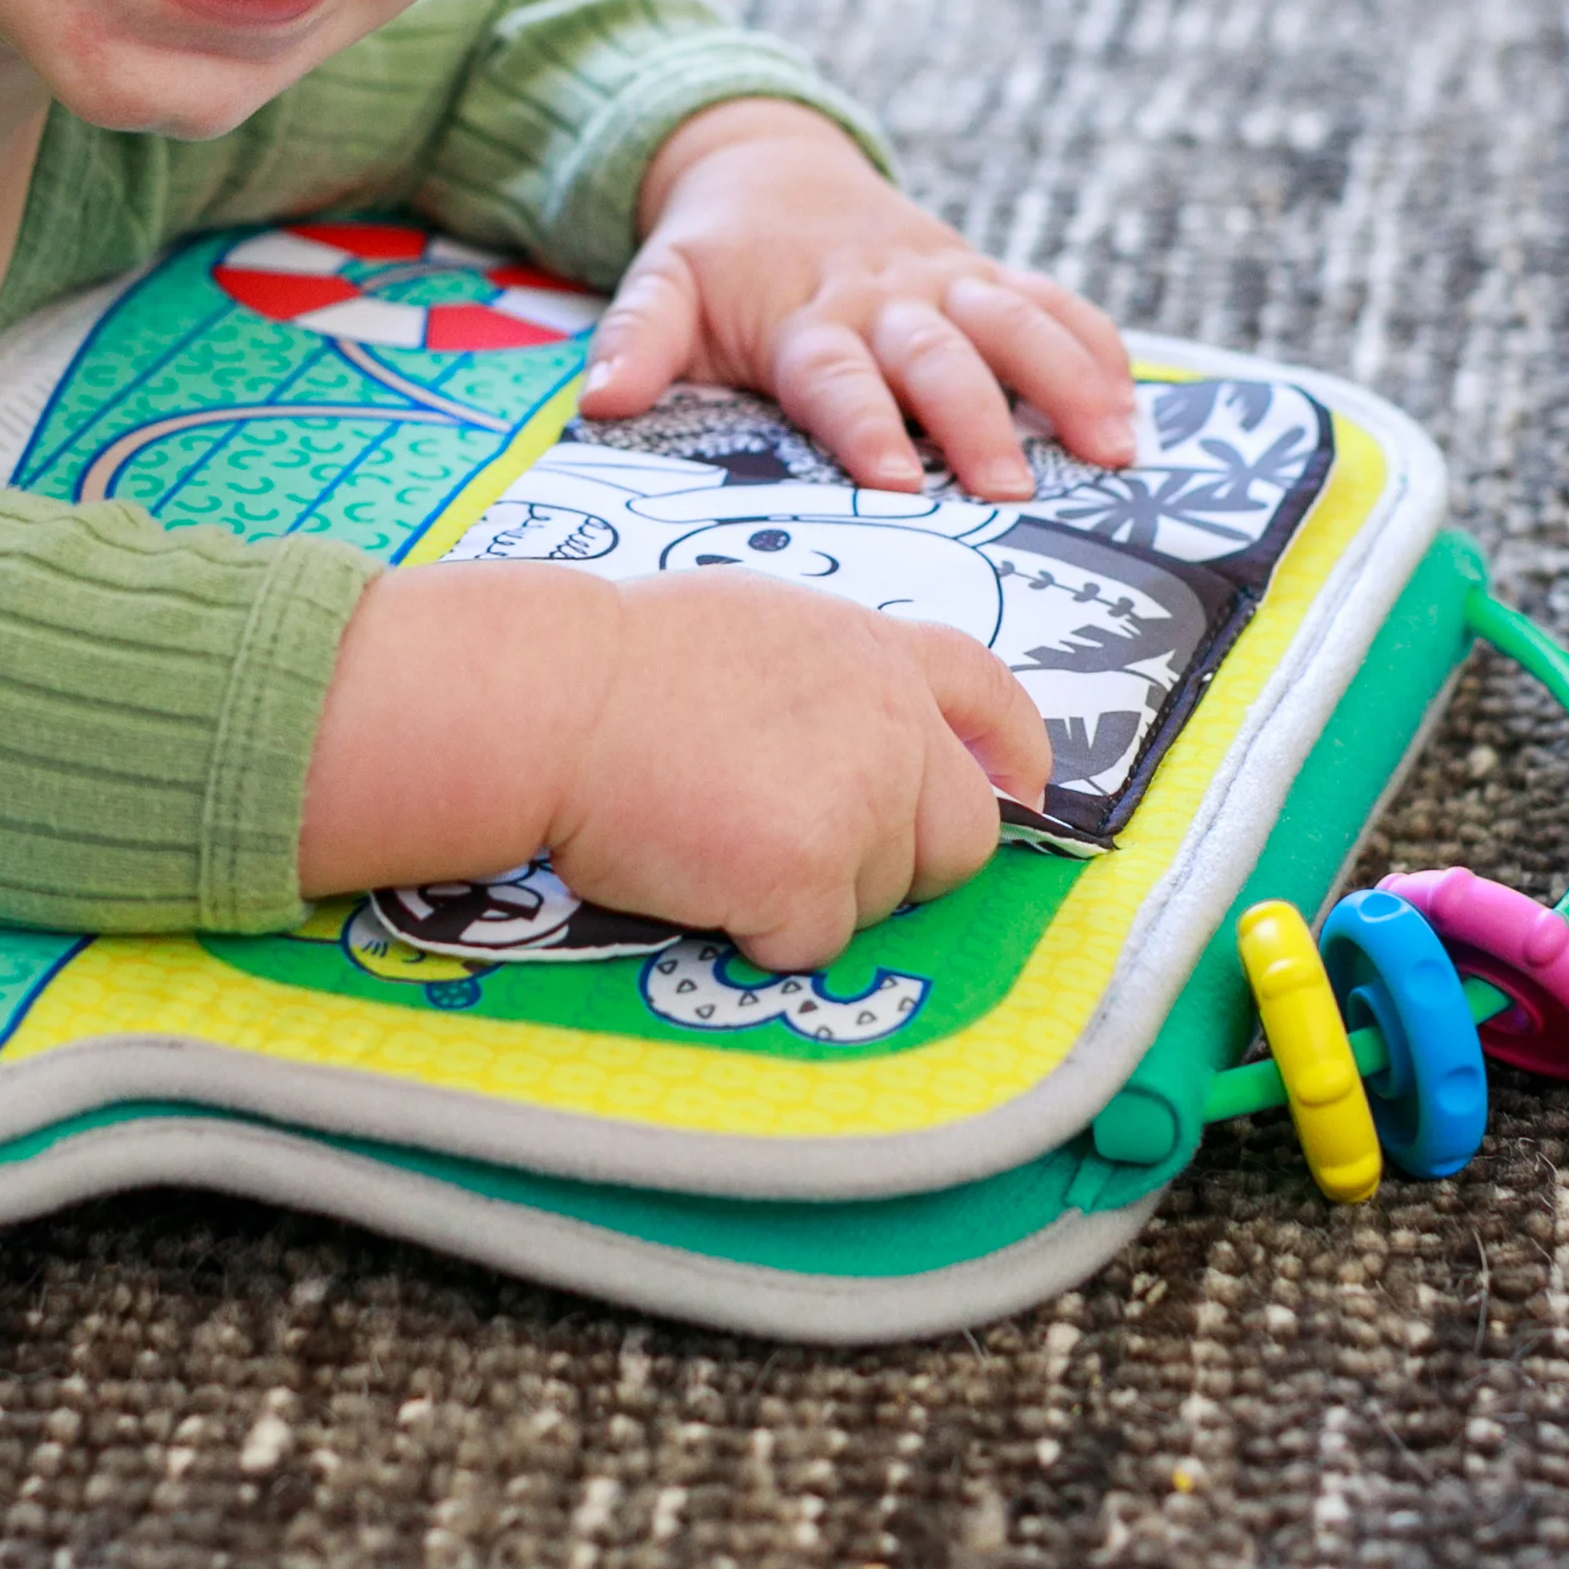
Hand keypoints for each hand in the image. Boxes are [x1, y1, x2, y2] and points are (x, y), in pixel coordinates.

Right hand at [299, 557, 1053, 971]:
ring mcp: (859, 800)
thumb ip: (828, 679)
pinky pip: (814, 941)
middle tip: (805, 853)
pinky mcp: (809, 874)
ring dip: (815, 894)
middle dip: (903, 863)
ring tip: (718, 839)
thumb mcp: (751, 626)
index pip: (989, 696)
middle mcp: (888, 721)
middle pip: (963, 833)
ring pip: (884, 897)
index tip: (1018, 795)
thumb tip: (861, 738)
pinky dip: (759, 930)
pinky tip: (698, 875)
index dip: (1014, 755)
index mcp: (869, 650)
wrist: (550, 698)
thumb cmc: (614, 661)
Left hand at [582, 99, 1137, 497]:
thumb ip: (635, 340)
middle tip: (1012, 489)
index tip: (895, 479)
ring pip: (1014, 323)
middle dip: (978, 420)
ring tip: (1110, 447)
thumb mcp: (660, 287)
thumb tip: (601, 400)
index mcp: (804, 318)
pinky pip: (1053, 304)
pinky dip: (1097, 347)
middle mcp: (882, 299)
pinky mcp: (983, 275)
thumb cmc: (715, 259)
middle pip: (938, 358)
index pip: (836, 377)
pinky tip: (1136, 405)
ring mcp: (943, 283)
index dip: (865, 425)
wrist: (765, 167)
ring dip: (1065, 381)